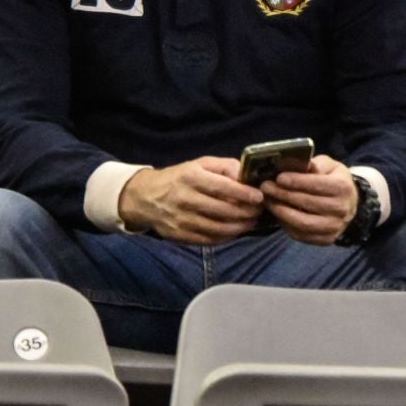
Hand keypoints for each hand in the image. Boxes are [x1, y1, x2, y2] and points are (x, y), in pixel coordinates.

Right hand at [116, 156, 261, 244]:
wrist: (146, 197)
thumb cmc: (180, 178)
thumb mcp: (199, 164)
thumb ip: (224, 167)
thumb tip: (247, 175)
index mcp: (191, 177)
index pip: (223, 187)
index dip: (244, 193)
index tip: (259, 197)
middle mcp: (185, 199)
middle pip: (223, 210)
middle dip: (246, 212)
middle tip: (259, 211)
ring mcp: (182, 220)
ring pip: (218, 228)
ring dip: (240, 227)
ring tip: (251, 222)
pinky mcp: (180, 236)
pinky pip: (209, 240)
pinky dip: (226, 237)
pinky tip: (235, 231)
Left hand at [260, 153, 357, 244]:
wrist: (349, 203)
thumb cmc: (333, 179)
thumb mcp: (329, 165)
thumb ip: (316, 164)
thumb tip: (302, 165)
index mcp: (343, 188)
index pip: (317, 185)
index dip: (296, 181)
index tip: (278, 178)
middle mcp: (342, 209)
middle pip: (307, 203)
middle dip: (283, 195)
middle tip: (266, 188)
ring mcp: (335, 227)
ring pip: (303, 223)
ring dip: (281, 212)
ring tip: (268, 201)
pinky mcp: (326, 240)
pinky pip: (301, 235)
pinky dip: (286, 225)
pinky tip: (277, 213)